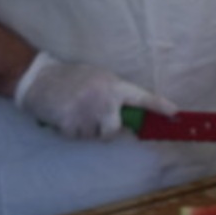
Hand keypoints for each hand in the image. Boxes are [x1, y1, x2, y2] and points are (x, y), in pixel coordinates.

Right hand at [13, 51, 176, 139]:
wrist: (39, 77)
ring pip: (93, 136)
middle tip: (94, 119)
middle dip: (106, 130)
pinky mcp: (68, 122)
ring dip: (85, 130)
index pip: (142, 97)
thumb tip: (128, 114)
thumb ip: (114, 94)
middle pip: (114, 130)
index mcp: (113, 85)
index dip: (160, 106)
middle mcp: (103, 99)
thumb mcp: (99, 78)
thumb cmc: (72, 78)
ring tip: (75, 111)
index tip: (176, 113)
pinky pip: (76, 137)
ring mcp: (85, 112)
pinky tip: (64, 115)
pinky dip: (70, 131)